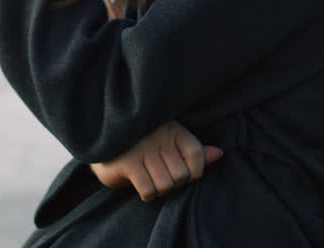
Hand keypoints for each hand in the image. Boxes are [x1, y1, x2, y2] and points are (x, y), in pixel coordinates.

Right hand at [89, 121, 224, 201]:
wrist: (103, 137)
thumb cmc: (142, 143)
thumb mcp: (170, 143)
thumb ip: (194, 151)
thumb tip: (219, 154)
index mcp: (173, 130)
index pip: (197, 154)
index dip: (195, 172)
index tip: (183, 173)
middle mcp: (159, 138)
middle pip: (181, 175)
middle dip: (174, 183)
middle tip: (161, 176)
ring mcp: (143, 150)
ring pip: (166, 185)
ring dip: (159, 189)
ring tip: (151, 180)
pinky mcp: (128, 163)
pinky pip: (149, 190)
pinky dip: (147, 194)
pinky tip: (141, 185)